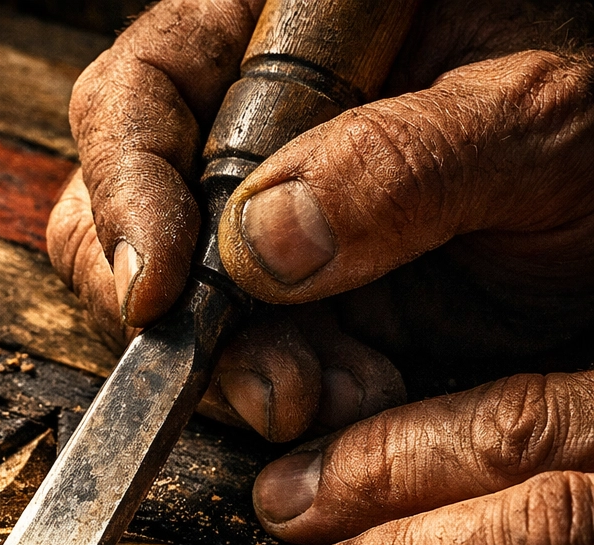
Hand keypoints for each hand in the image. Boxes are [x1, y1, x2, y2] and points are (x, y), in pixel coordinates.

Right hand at [49, 0, 593, 438]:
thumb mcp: (530, 119)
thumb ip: (397, 161)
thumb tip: (259, 241)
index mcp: (286, 33)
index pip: (139, 96)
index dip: (126, 192)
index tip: (156, 291)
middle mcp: (256, 131)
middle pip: (132, 217)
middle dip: (184, 315)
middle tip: (260, 374)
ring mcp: (269, 226)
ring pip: (181, 309)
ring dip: (245, 371)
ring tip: (333, 392)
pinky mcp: (295, 304)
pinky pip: (243, 360)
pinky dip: (285, 395)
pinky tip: (352, 393)